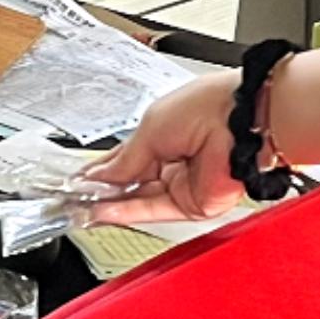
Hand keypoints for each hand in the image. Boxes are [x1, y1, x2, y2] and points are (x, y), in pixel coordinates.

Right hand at [77, 69, 249, 223]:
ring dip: (111, 205)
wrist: (244, 120)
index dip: (101, 170)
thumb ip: (124, 159)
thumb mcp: (151, 127)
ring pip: (140, 200)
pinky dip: (129, 212)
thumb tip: (100, 176)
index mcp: (165, 133)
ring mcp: (184, 183)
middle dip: (103, 191)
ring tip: (83, 207)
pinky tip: (106, 211)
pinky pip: (155, 210)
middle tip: (75, 198)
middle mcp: (174, 160)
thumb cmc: (209, 106)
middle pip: (131, 182)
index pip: (126, 157)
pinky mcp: (194, 204)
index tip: (79, 181)